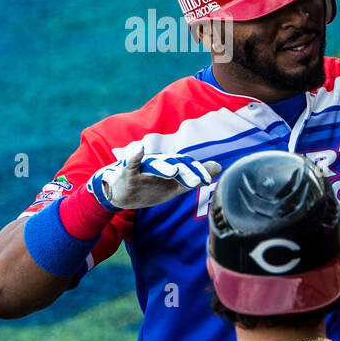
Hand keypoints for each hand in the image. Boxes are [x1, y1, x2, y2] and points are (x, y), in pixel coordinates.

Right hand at [88, 147, 221, 212]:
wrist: (120, 191)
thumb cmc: (150, 186)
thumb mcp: (175, 185)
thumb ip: (195, 176)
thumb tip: (219, 167)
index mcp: (171, 168)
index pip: (187, 167)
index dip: (197, 172)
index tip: (208, 181)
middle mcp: (160, 164)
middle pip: (174, 165)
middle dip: (185, 173)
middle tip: (195, 182)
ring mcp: (143, 167)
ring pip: (155, 165)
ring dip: (164, 167)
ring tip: (172, 172)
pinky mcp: (127, 173)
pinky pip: (131, 163)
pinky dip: (134, 156)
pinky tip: (139, 149)